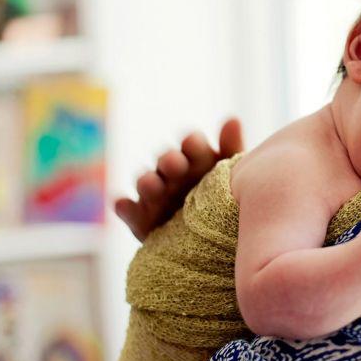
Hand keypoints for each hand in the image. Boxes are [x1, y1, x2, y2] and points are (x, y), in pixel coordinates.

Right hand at [114, 118, 244, 241]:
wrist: (217, 240)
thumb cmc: (227, 197)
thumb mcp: (235, 174)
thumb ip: (232, 148)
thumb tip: (232, 119)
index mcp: (198, 159)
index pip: (193, 144)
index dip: (192, 144)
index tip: (193, 144)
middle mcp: (173, 173)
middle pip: (166, 161)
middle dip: (169, 161)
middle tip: (175, 165)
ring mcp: (155, 195)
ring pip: (146, 182)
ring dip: (147, 182)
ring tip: (153, 186)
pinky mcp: (141, 219)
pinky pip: (129, 211)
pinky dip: (125, 208)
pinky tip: (125, 206)